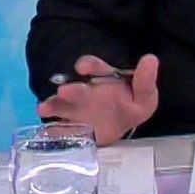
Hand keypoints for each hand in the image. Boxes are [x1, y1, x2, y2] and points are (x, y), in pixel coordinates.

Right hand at [37, 54, 159, 144]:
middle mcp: (85, 91)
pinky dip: (51, 132)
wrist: (121, 125)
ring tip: (44, 109)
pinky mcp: (69, 128)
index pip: (93, 67)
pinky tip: (45, 134)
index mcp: (103, 79)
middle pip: (76, 88)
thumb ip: (145, 81)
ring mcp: (74, 110)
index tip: (83, 68)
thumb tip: (151, 59)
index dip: (89, 65)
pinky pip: (57, 129)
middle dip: (71, 90)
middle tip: (64, 91)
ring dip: (53, 106)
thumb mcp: (144, 96)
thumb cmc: (131, 106)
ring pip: (61, 105)